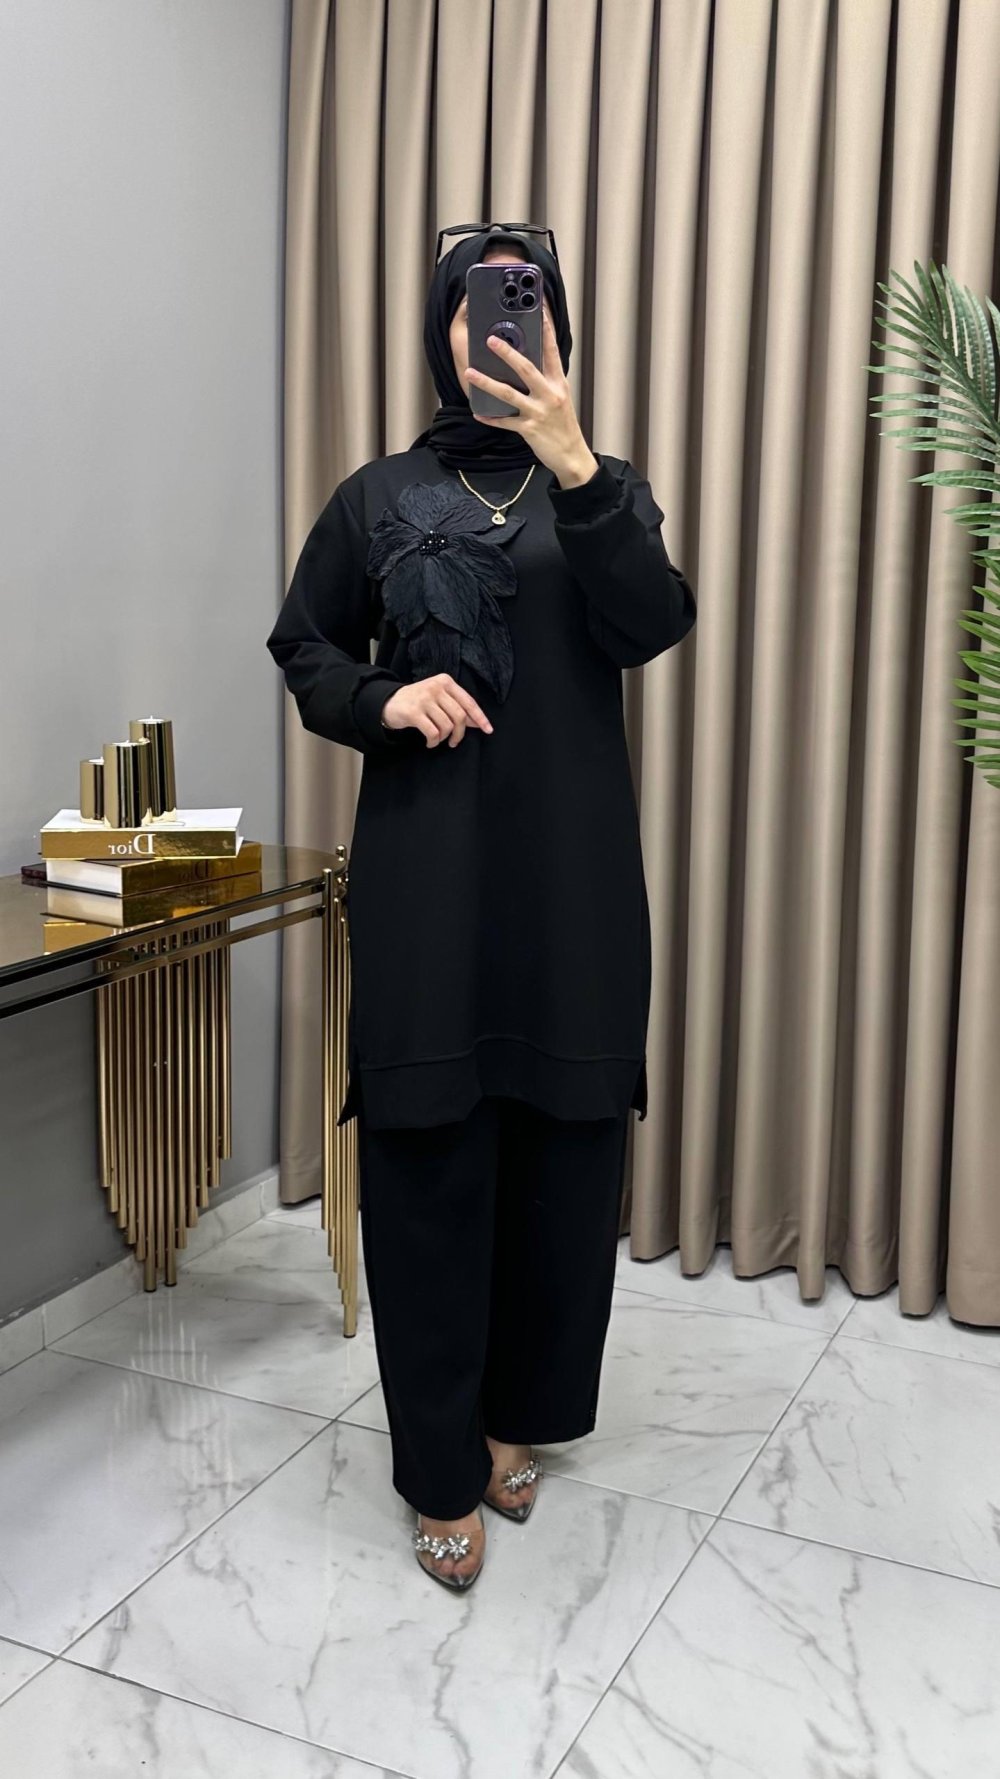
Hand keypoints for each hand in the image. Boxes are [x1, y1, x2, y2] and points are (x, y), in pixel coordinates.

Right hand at [381, 675, 493, 747]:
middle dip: (459, 734)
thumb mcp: (439, 699)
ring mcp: (424, 699)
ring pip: (447, 726)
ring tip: (437, 739)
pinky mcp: (414, 712)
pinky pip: (433, 733)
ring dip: (444, 738)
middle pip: (460, 716)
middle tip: (454, 742)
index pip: (469, 702)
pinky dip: (434, 742)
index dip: (480, 718)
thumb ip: (457, 707)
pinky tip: (430, 742)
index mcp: (446, 682)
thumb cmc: (419, 702)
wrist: (389, 702)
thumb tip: (477, 722)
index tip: (488, 730)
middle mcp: (436, 687)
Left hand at [465, 305, 597, 485]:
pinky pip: (505, 422)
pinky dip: (491, 418)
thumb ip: (546, 382)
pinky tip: (478, 413)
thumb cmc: (564, 426)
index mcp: (559, 384)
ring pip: (509, 394)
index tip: (538, 311)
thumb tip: (525, 366)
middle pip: (526, 369)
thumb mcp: (560, 399)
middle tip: (490, 340)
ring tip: (470, 373)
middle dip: (507, 353)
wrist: (572, 455)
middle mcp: (549, 395)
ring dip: (487, 382)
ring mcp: (538, 412)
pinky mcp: (529, 429)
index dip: (546, 331)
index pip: (551, 352)